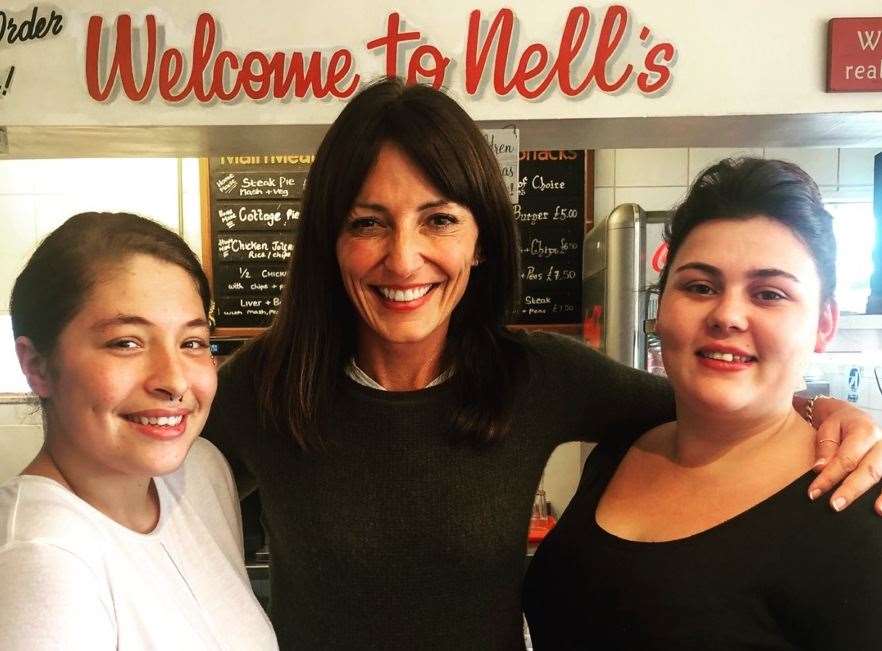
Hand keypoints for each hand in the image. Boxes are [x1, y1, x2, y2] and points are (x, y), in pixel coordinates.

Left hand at [805, 398, 881, 512]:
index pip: (846, 459)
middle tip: (835, 506)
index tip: (814, 492)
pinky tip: (880, 508)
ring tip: (877, 512)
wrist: (855, 416)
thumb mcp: (827, 429)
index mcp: (865, 431)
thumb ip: (826, 448)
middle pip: (870, 470)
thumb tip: (820, 469)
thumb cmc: (839, 425)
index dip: (830, 477)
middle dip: (852, 490)